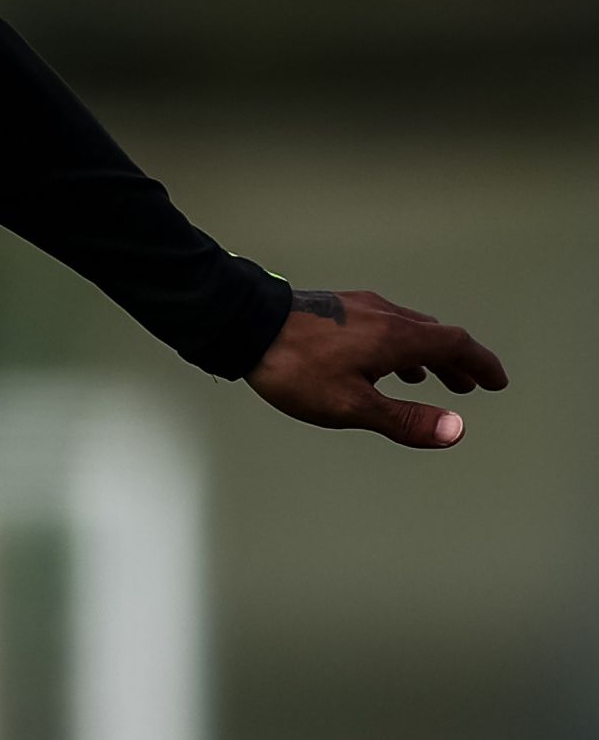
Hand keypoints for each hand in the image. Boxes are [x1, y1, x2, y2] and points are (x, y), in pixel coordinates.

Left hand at [248, 286, 505, 448]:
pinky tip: (378, 363)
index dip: (481, 364)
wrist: (242, 324)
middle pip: (435, 336)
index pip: (457, 345)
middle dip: (457, 363)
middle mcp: (385, 316)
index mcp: (397, 337)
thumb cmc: (294, 368)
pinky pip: (381, 326)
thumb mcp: (351, 405)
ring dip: (426, 355)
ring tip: (429, 379)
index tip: (496, 381)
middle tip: (469, 386)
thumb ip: (404, 419)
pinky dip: (396, 346)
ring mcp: (359, 309)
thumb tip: (455, 430)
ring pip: (407, 330)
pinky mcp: (335, 309)